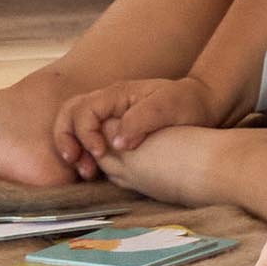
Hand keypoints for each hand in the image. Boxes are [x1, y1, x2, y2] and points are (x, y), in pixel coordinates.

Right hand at [51, 74, 220, 173]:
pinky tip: (94, 171)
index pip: (84, 110)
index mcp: (117, 94)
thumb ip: (141, 119)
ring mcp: (108, 117)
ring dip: (73, 149)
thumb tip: (116, 142)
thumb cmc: (186, 103)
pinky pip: (86, 140)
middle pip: (69, 114)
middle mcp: (108, 104)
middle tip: (78, 162)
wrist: (200, 106)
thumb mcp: (168, 107)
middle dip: (66, 139)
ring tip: (87, 172)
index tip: (101, 153)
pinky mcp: (112, 131)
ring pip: (73, 127)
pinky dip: (83, 155)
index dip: (86, 133)